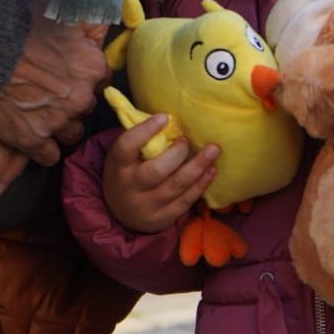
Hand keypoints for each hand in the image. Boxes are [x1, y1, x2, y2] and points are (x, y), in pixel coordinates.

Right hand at [0, 0, 109, 166]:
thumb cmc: (18, 26)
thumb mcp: (64, 14)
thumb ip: (91, 19)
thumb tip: (113, 11)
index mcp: (93, 67)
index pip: (102, 81)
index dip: (86, 80)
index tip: (74, 79)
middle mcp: (80, 97)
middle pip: (86, 108)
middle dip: (73, 103)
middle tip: (54, 97)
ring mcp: (57, 121)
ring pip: (71, 134)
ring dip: (61, 128)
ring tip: (45, 120)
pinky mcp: (31, 139)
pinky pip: (48, 156)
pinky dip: (43, 151)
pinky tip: (34, 141)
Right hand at [102, 114, 219, 233]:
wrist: (120, 213)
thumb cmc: (128, 172)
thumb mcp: (125, 156)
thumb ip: (142, 140)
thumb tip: (170, 115)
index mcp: (119, 166)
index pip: (126, 147)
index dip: (144, 131)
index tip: (164, 117)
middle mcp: (131, 187)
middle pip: (155, 171)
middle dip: (178, 153)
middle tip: (187, 140)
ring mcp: (147, 205)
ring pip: (176, 186)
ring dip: (198, 166)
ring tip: (214, 150)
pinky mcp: (163, 218)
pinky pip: (186, 201)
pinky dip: (201, 184)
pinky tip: (212, 170)